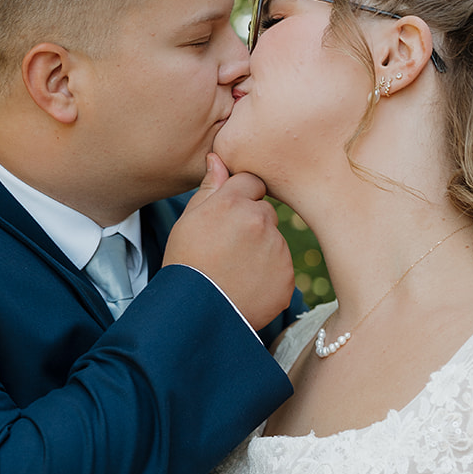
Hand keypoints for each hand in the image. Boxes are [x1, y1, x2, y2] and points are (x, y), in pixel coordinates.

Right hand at [162, 153, 294, 330]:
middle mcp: (260, 221)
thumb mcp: (189, 221)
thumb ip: (209, 188)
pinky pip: (281, 269)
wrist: (194, 315)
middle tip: (227, 250)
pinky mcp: (287, 278)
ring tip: (234, 272)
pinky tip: (246, 287)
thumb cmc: (185, 264)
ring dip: (261, 251)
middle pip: (266, 212)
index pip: (252, 183)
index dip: (239, 200)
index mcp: (233, 202)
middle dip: (252, 226)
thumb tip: (218, 158)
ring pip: (275, 241)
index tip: (227, 220)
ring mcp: (277, 251)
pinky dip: (268, 277)